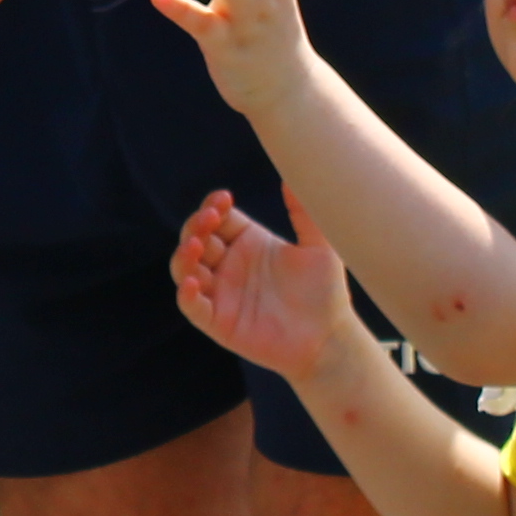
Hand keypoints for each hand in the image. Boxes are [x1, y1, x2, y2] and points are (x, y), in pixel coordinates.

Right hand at [171, 188, 363, 380]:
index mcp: (249, 243)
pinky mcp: (219, 322)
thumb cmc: (326, 293)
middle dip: (196, 225)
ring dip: (184, 255)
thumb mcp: (320, 247)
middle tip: (210, 219)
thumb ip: (305, 213)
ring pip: (185, 269)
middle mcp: (230, 266)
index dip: (213, 206)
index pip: (218, 218)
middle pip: (197, 238)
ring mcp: (222, 294)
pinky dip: (186, 295)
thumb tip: (292, 175)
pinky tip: (194, 282)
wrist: (331, 339)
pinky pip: (192, 307)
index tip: (223, 200)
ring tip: (195, 246)